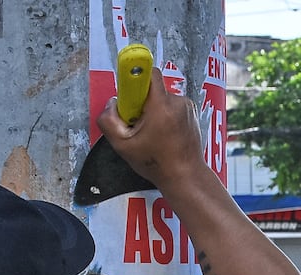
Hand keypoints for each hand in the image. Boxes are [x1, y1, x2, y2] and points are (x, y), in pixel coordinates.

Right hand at [97, 68, 203, 187]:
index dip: (135, 76)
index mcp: (161, 106)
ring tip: (151, 133)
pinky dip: (164, 116)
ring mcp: (187, 107)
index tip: (128, 86)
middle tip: (137, 123)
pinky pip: (171, 106)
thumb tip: (111, 104)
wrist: (186, 176)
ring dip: (153, 110)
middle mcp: (177, 102)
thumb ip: (108, 121)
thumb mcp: (122, 145)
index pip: (149, 73)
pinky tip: (163, 135)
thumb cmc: (156, 163)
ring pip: (161, 98)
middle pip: (152, 88)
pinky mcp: (192, 113)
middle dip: (141, 101)